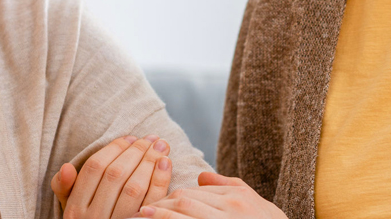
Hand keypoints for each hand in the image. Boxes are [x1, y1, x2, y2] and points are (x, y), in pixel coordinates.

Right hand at [52, 134, 173, 218]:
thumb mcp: (70, 207)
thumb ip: (65, 188)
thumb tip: (66, 167)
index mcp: (75, 209)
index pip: (94, 168)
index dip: (114, 149)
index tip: (130, 138)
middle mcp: (94, 218)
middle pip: (116, 174)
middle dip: (135, 151)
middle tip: (150, 138)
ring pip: (134, 187)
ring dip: (150, 161)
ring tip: (161, 145)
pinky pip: (152, 201)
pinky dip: (160, 179)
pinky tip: (166, 162)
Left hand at [135, 172, 286, 218]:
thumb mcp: (251, 201)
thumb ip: (226, 185)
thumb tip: (201, 176)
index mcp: (235, 197)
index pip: (194, 191)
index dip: (170, 197)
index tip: (153, 201)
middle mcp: (230, 209)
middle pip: (185, 200)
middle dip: (160, 204)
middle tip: (139, 209)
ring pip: (184, 214)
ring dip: (158, 216)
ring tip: (139, 216)